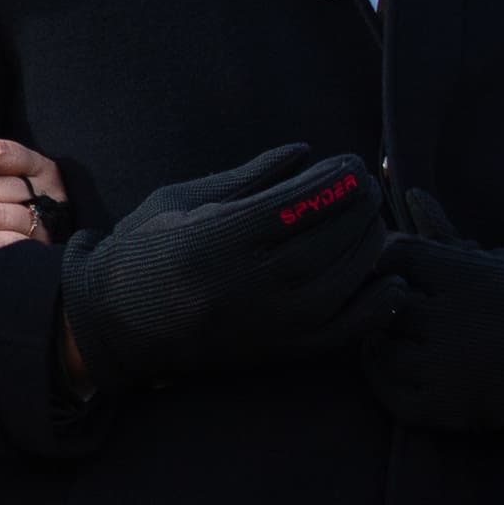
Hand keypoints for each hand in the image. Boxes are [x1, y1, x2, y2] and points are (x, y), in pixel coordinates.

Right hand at [59, 143, 399, 384]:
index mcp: (216, 241)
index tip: (351, 164)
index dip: (335, 180)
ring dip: (370, 244)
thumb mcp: (183, 199)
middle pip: (329, 239)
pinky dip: (376, 305)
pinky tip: (388, 278)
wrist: (115, 325)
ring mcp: (267, 324)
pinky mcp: (279, 352)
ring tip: (370, 220)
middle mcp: (247, 285)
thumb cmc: (145, 249)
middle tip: (366, 186)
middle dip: (358, 206)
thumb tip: (307, 152)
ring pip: (344, 280)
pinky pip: (345, 331)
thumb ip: (250, 176)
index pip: (299, 204)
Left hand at [362, 191, 503, 440]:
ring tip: (400, 333)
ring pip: (381, 351)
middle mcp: (457, 324)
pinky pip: (393, 397)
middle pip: (385, 303)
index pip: (394, 256)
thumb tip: (410, 194)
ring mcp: (451, 372)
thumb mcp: (502, 262)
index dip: (389, 257)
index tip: (396, 265)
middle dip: (386, 299)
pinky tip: (404, 365)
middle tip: (393, 301)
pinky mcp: (452, 410)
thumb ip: (448, 237)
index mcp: (472, 279)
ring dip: (383, 340)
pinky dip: (390, 382)